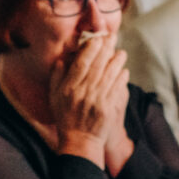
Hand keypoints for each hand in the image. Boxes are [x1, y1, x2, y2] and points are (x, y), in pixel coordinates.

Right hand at [50, 33, 130, 167]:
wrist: (80, 141)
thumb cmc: (66, 117)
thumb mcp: (54, 97)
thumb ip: (57, 76)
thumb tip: (63, 58)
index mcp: (68, 88)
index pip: (81, 64)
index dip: (90, 49)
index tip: (97, 38)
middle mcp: (82, 93)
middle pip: (97, 66)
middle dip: (106, 49)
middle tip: (113, 37)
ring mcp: (96, 101)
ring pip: (109, 75)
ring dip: (117, 61)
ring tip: (122, 52)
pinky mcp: (108, 108)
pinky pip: (117, 88)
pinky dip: (121, 78)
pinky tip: (124, 70)